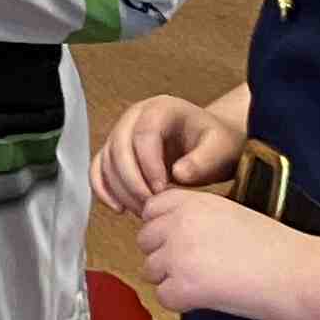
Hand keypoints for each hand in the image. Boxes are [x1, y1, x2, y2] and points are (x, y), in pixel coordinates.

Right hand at [95, 94, 245, 214]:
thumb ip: (203, 160)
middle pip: (119, 146)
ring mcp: (122, 133)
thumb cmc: (216, 143)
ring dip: (121, 190)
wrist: (211, 144)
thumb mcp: (220, 148)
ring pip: (107, 160)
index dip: (149, 164)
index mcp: (161, 108)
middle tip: (151, 205)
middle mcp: (135, 116)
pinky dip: (103, 189)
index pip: (144, 134)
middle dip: (132, 181)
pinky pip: (99, 169)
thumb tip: (179, 174)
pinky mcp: (116, 152)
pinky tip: (119, 208)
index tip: (163, 190)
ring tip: (145, 210)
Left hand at [134, 185, 306, 319]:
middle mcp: (178, 223)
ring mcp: (177, 254)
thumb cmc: (274, 247)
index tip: (184, 242)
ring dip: (172, 280)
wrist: (299, 273)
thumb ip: (195, 217)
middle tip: (198, 268)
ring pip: (150, 270)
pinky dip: (182, 303)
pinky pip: (164, 297)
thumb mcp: (229, 213)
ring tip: (207, 283)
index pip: (150, 210)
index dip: (164, 228)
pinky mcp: (183, 286)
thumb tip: (167, 234)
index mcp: (191, 201)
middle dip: (164, 256)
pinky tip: (209, 299)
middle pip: (144, 241)